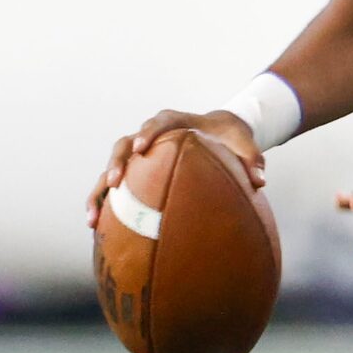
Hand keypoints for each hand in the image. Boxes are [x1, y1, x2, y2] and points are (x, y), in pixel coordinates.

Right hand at [85, 109, 265, 228]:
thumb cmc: (231, 138)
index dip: (147, 134)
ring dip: (99, 192)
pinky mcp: (135, 171)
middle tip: (111, 183)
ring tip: (92, 219)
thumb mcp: (246, 145)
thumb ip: (253, 160)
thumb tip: (260, 181)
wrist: (220, 132)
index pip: (158, 123)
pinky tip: (96, 230)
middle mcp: (149, 135)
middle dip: (115, 164)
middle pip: (124, 145)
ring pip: (112, 168)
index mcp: (174, 122)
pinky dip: (104, 205)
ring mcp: (138, 154)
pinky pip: (114, 188)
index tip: (140, 147)